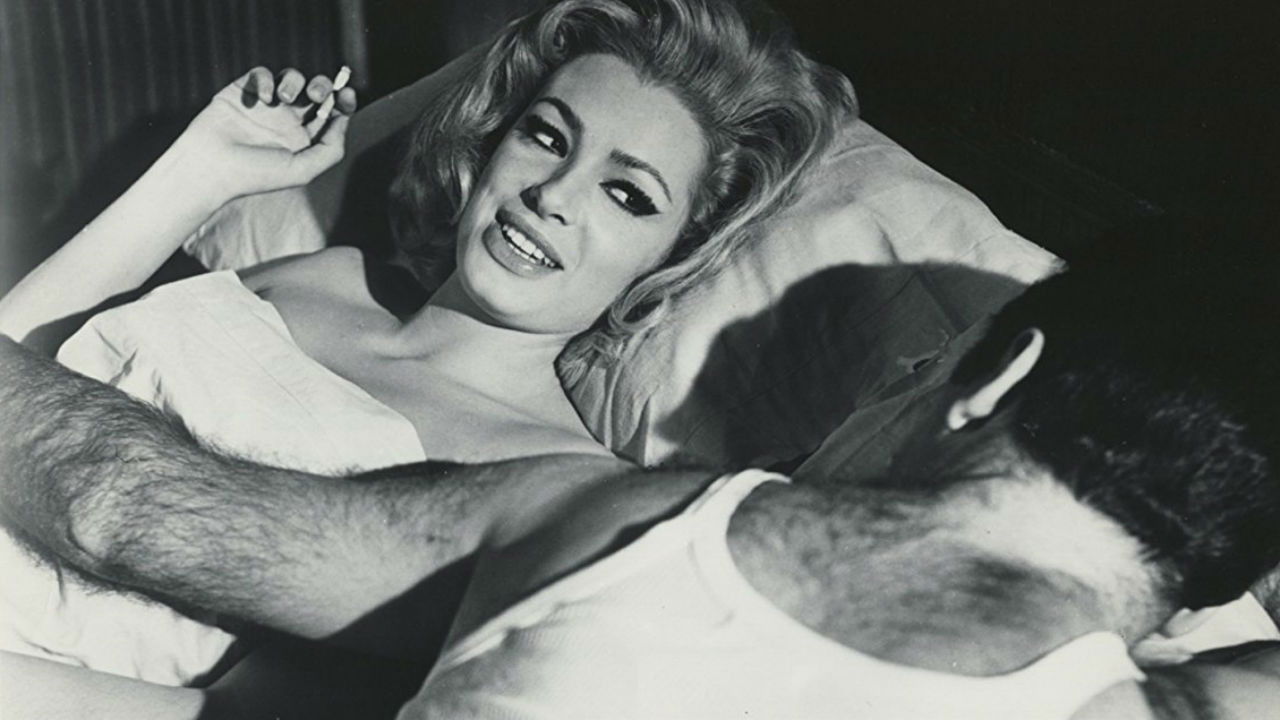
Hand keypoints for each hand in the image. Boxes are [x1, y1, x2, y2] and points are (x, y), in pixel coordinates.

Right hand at [173, 67, 358, 201]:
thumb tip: (344, 120)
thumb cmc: (256, 175)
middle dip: (323, 86)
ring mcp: (265, 106)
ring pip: (291, 78)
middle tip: (316, 95)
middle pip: (316, 92)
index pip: (331, 114)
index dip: (343, 101)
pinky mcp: (242, 92)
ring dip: (295, 81)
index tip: (347, 94)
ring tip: (283, 97)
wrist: (210, 168)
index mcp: (303, 139)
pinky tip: (262, 99)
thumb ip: (330, 149)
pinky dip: (266, 80)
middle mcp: (287, 121)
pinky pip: (262, 74)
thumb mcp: (302, 170)